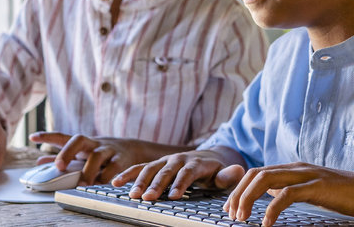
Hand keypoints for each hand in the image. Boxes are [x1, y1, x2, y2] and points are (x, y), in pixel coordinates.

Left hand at [30, 132, 149, 185]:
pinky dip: (108, 177)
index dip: (47, 136)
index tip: (32, 137)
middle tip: (59, 166)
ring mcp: (108, 150)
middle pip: (79, 140)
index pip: (63, 137)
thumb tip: (40, 162)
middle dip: (67, 152)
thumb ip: (62, 158)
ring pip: (97, 155)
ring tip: (82, 183)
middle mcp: (94, 143)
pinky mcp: (121, 160)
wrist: (133, 150)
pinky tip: (102, 184)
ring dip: (88, 170)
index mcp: (82, 143)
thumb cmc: (101, 153)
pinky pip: (114, 167)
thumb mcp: (82, 154)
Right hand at [111, 147, 245, 200]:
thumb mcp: (224, 173)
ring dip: (140, 182)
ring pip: (150, 169)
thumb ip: (228, 175)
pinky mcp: (155, 164)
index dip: (179, 184)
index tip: (172, 197)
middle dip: (156, 185)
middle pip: (165, 172)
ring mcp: (165, 161)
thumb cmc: (215, 170)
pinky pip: (139, 168)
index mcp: (194, 162)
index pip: (186, 173)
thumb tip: (238, 171)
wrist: (207, 156)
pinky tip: (116, 183)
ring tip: (133, 195)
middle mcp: (177, 159)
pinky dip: (128, 174)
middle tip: (147, 198)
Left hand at [224, 162, 353, 226]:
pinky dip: (272, 208)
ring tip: (242, 217)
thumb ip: (289, 186)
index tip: (230, 207)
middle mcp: (294, 168)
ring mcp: (305, 175)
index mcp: (291, 168)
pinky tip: (266, 223)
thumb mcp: (308, 188)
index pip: (256, 173)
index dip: (239, 189)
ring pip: (265, 179)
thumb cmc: (340, 193)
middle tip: (231, 214)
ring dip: (249, 199)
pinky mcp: (315, 186)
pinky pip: (286, 194)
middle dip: (238, 194)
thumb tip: (270, 190)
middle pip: (255, 174)